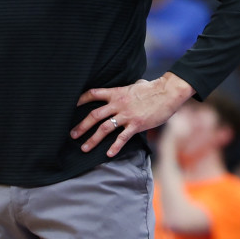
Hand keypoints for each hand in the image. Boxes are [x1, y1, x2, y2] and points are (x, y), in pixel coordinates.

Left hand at [70, 72, 193, 157]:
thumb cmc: (154, 89)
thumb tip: (134, 84)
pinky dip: (115, 147)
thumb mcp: (136, 85)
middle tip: (72, 134)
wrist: (168, 92)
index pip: (93, 94)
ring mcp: (127, 115)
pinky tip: (108, 154)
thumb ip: (129, 88)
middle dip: (82, 126)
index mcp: (117, 93)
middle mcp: (118, 104)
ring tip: (84, 148)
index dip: (81, 99)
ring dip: (93, 139)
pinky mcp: (136, 124)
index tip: (71, 105)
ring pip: (105, 128)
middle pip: (94, 115)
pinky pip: (122, 137)